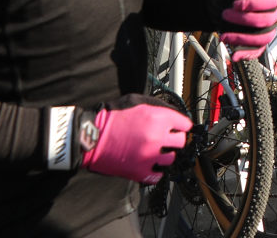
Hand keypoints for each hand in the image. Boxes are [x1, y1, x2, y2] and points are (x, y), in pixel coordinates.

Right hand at [72, 95, 191, 184]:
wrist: (91, 137)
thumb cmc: (112, 117)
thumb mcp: (137, 101)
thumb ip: (159, 106)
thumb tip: (175, 113)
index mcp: (158, 119)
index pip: (185, 125)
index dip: (181, 125)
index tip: (178, 127)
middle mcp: (156, 138)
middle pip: (181, 142)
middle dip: (175, 139)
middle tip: (166, 139)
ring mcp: (149, 156)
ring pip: (171, 158)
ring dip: (166, 154)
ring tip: (156, 151)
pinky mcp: (139, 171)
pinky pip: (159, 175)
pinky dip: (156, 170)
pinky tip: (151, 164)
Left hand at [209, 0, 276, 61]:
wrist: (220, 0)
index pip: (271, 1)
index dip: (254, 4)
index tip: (235, 3)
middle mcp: (273, 12)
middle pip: (267, 21)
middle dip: (243, 20)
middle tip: (224, 14)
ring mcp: (266, 28)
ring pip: (263, 38)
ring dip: (242, 39)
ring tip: (223, 35)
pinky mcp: (257, 41)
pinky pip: (257, 51)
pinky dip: (245, 54)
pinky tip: (233, 54)